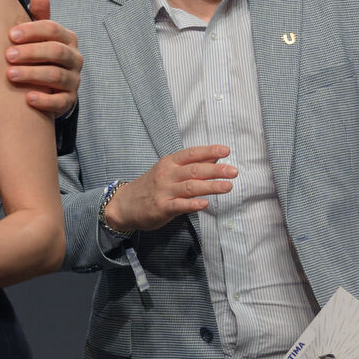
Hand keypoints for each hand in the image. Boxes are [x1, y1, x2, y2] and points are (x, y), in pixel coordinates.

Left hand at [7, 0, 81, 115]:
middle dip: (31, 52)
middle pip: (56, 52)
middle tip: (7, 56)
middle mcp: (74, 59)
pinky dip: (45, 100)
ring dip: (32, 74)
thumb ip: (39, 17)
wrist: (48, 86)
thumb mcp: (39, 36)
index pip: (53, 30)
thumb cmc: (39, 54)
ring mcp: (73, 80)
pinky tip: (28, 99)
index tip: (10, 35)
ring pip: (57, 76)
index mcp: (67, 39)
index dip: (32, 31)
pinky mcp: (68, 101)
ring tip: (10, 75)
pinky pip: (61, 101)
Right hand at [103, 145, 235, 231]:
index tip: (226, 150)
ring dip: (210, 186)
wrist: (124, 204)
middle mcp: (166, 175)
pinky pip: (179, 205)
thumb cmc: (151, 186)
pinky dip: (192, 204)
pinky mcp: (162, 208)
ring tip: (228, 186)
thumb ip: (191, 164)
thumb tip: (216, 157)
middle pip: (194, 170)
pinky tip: (205, 204)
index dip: (208, 151)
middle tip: (233, 171)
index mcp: (169, 163)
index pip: (191, 154)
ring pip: (190, 187)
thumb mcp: (167, 170)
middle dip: (215, 170)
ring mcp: (164, 191)